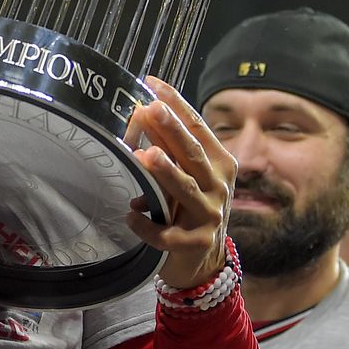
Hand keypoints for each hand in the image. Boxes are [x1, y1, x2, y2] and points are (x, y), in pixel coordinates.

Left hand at [124, 77, 236, 291]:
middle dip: (172, 131)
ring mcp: (209, 216)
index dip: (176, 105)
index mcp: (219, 165)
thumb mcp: (188, 177)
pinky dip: (146, 224)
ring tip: (145, 155)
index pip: (198, 128)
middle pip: (193, 155)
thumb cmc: (191, 209)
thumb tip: (141, 114)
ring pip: (186, 191)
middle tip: (150, 109)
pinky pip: (166, 233)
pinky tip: (130, 214)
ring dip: (165, 172)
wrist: (203, 262)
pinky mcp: (194, 243)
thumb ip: (171, 151)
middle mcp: (218, 187)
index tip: (152, 85)